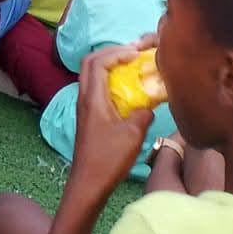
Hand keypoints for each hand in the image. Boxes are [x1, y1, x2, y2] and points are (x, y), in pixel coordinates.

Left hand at [69, 39, 156, 199]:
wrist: (88, 181)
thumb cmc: (108, 158)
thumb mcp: (132, 135)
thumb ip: (142, 114)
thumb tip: (148, 105)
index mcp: (92, 98)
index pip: (96, 63)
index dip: (115, 52)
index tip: (135, 52)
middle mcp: (84, 97)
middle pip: (90, 63)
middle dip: (110, 53)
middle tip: (132, 53)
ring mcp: (84, 106)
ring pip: (91, 75)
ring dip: (109, 66)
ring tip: (131, 67)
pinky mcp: (88, 115)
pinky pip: (96, 88)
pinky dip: (109, 81)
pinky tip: (126, 90)